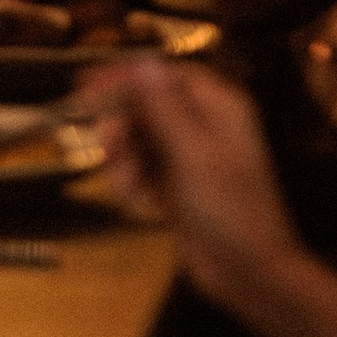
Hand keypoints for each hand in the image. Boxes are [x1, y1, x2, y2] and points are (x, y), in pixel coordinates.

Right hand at [81, 54, 305, 323]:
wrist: (250, 276)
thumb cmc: (229, 209)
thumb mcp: (193, 154)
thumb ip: (164, 106)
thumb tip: (142, 60)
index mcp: (218, 106)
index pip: (163, 74)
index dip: (124, 76)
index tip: (85, 85)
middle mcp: (205, 124)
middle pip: (147, 105)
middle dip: (123, 126)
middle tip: (106, 146)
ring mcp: (191, 157)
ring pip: (141, 138)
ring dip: (125, 159)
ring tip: (127, 188)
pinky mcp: (179, 186)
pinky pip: (144, 167)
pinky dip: (133, 179)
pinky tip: (134, 200)